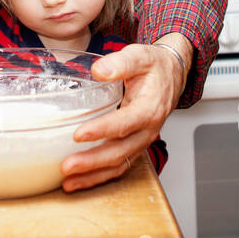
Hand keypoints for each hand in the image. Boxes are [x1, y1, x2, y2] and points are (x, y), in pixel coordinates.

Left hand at [59, 37, 189, 191]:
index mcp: (150, 109)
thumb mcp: (140, 56)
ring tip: (68, 182)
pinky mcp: (134, 145)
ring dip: (93, 175)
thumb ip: (120, 62)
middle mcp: (148, 130)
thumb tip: (99, 70)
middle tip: (67, 166)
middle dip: (92, 162)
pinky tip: (79, 179)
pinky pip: (118, 166)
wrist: (171, 75)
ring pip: (119, 165)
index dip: (102, 130)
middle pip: (120, 152)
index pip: (125, 123)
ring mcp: (141, 141)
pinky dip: (99, 176)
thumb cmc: (154, 66)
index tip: (79, 134)